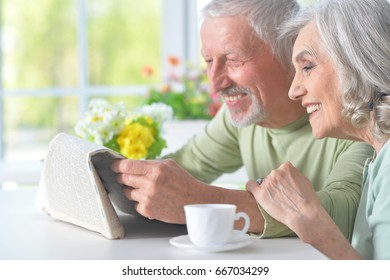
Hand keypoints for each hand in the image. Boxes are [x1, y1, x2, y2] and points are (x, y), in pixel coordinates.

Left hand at [111, 158, 207, 223]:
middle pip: (124, 178)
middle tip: (125, 177)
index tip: (114, 166)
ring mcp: (147, 198)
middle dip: (123, 177)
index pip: (126, 166)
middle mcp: (150, 183)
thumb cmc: (184, 182)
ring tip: (145, 189)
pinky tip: (152, 199)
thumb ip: (150, 164)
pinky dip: (141, 202)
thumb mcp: (169, 165)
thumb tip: (131, 165)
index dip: (117, 165)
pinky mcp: (147, 211)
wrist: (196, 202)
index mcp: (155, 169)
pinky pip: (135, 204)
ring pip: (128, 192)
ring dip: (132, 190)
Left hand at [246, 162, 361, 258]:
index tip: (286, 188)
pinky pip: (250, 185)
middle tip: (283, 197)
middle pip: (272, 177)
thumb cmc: (308, 200)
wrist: (305, 215)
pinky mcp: (260, 193)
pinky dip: (251, 188)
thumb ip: (294, 174)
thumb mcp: (304, 180)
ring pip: (264, 183)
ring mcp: (267, 183)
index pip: (281, 170)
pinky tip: (253, 191)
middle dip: (276, 185)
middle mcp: (275, 172)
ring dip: (268, 190)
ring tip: (277, 201)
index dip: (284, 180)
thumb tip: (288, 174)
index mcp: (286, 167)